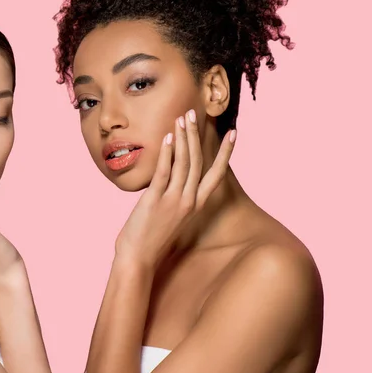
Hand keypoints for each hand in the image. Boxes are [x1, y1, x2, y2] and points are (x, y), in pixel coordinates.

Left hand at [115, 109, 235, 269]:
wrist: (138, 260)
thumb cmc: (151, 238)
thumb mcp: (169, 215)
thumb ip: (173, 196)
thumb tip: (168, 177)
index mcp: (195, 205)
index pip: (217, 174)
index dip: (226, 153)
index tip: (233, 132)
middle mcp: (189, 201)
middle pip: (198, 162)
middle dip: (197, 135)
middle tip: (194, 113)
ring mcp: (173, 201)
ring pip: (183, 163)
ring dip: (183, 138)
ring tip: (182, 118)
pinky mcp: (155, 201)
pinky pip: (164, 172)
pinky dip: (167, 153)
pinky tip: (168, 137)